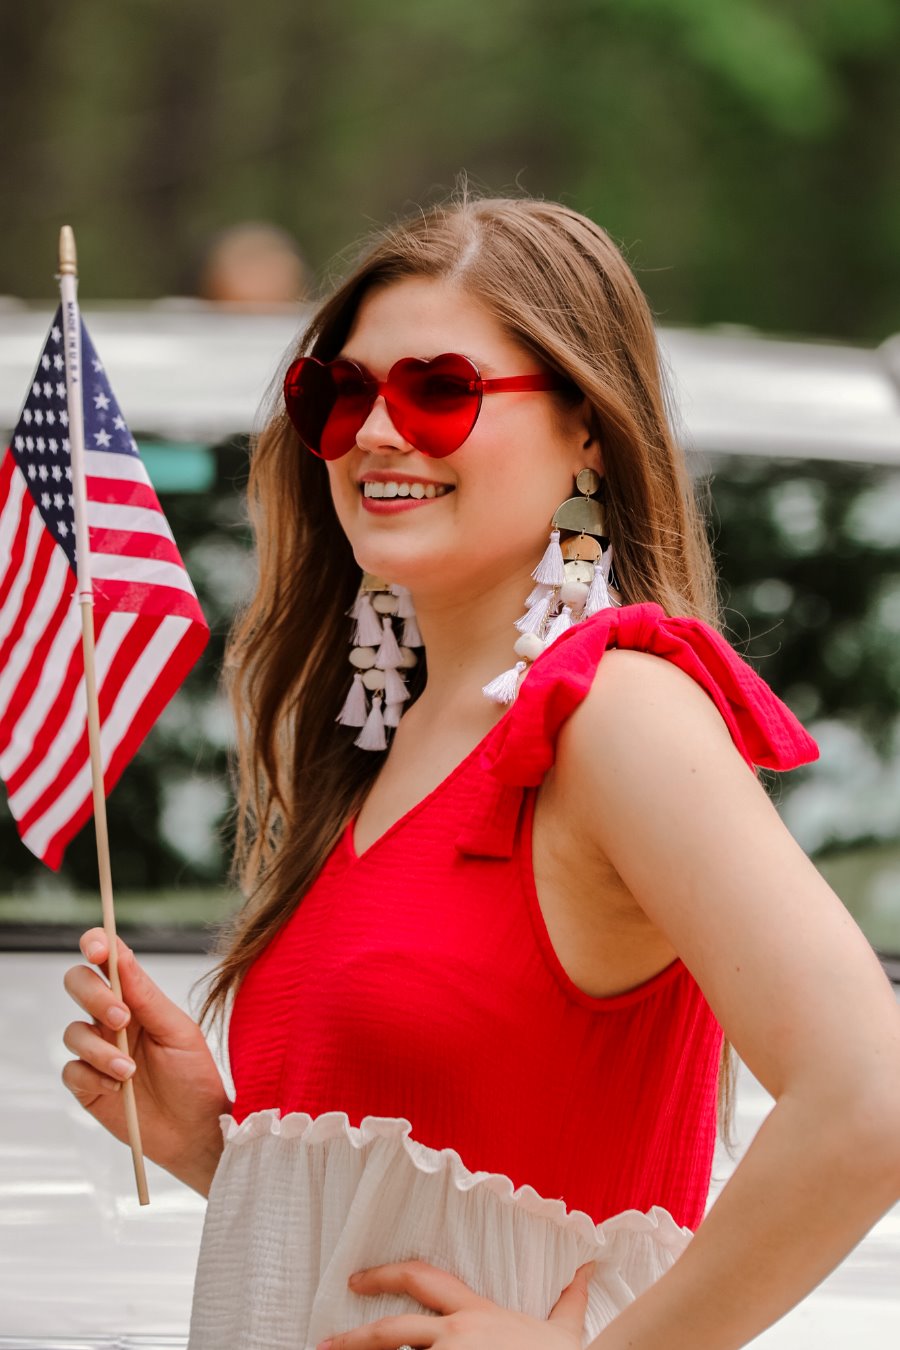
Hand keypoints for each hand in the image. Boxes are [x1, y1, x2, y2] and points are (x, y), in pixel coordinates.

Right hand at [62, 928, 229, 1193]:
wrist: (196, 1130)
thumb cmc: (194, 1076)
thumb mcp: (178, 1031)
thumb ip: (146, 996)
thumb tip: (120, 956)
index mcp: (138, 998)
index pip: (108, 961)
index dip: (96, 945)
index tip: (97, 949)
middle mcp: (112, 1020)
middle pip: (79, 985)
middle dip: (93, 995)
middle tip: (121, 1017)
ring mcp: (98, 1051)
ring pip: (74, 1031)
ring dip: (100, 1048)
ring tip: (129, 1069)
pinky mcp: (88, 1085)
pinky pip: (72, 1070)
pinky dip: (93, 1075)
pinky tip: (118, 1086)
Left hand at [316, 1258, 593, 1349]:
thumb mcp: (565, 1329)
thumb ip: (570, 1300)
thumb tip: (588, 1269)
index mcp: (476, 1313)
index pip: (424, 1279)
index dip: (387, 1274)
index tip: (356, 1280)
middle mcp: (456, 1335)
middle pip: (392, 1329)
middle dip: (355, 1336)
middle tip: (326, 1342)